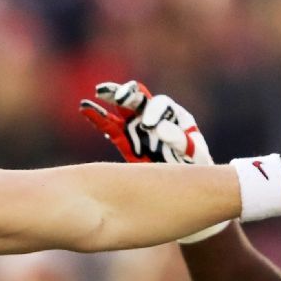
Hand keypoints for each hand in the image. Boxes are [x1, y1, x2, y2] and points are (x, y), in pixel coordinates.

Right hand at [80, 80, 210, 165]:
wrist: (186, 188)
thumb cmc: (195, 168)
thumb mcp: (194, 155)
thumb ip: (180, 140)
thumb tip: (158, 128)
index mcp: (175, 115)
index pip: (160, 104)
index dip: (152, 112)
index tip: (148, 127)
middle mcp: (155, 117)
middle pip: (138, 98)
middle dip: (127, 94)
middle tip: (116, 95)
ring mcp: (139, 128)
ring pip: (121, 109)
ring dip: (108, 99)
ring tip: (96, 93)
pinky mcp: (126, 141)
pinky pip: (110, 127)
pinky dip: (99, 118)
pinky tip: (86, 109)